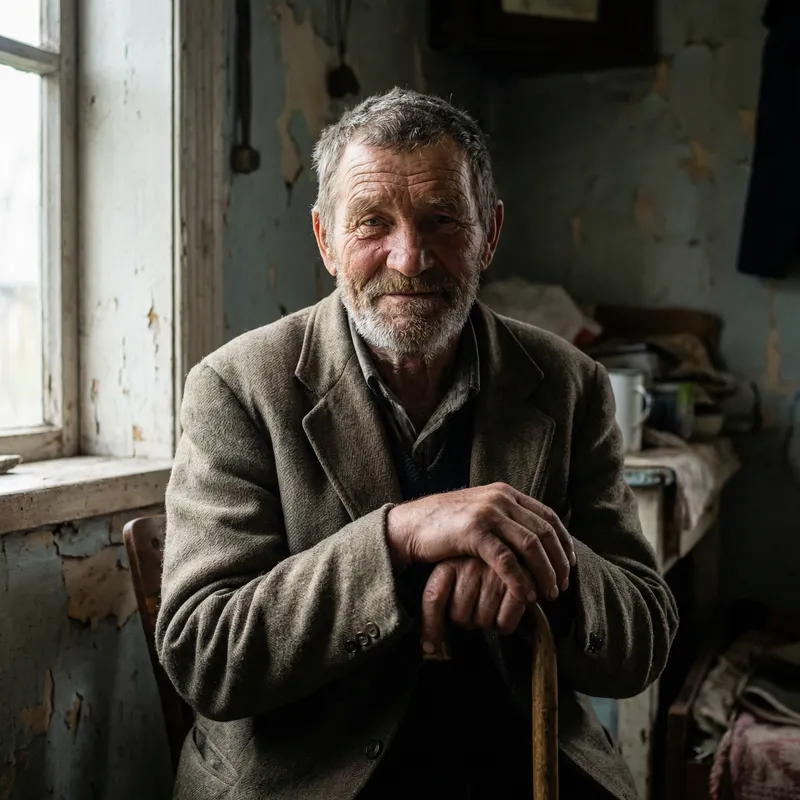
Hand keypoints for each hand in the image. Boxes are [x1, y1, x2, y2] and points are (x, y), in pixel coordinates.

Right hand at [386, 483, 575, 604]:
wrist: (410, 525)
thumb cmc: (445, 526)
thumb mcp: (481, 513)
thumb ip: (505, 519)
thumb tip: (534, 541)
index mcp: (505, 493)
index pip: (548, 517)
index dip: (564, 543)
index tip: (569, 566)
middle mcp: (500, 498)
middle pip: (544, 532)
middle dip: (558, 563)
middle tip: (562, 586)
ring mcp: (487, 513)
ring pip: (531, 546)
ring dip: (544, 573)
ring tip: (548, 594)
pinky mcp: (473, 532)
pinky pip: (506, 560)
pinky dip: (520, 580)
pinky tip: (525, 596)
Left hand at [420, 558, 527, 659]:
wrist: (523, 556)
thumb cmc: (484, 574)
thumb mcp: (457, 578)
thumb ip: (440, 603)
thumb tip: (429, 649)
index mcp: (450, 561)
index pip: (433, 598)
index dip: (430, 628)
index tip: (429, 648)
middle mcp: (470, 564)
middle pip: (458, 616)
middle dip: (468, 619)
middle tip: (478, 607)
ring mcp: (494, 573)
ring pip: (481, 621)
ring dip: (487, 621)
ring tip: (494, 605)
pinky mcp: (518, 585)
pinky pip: (503, 624)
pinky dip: (506, 624)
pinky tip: (508, 609)